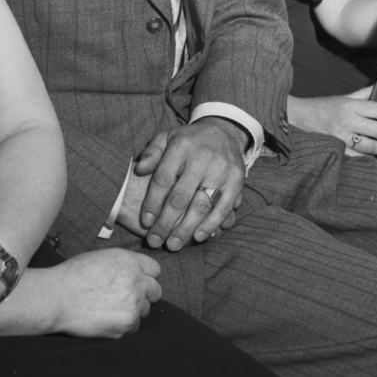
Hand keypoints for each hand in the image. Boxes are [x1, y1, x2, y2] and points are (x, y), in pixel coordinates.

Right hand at [43, 250, 161, 337]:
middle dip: (145, 294)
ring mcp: (133, 304)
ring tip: (111, 309)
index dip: (146, 276)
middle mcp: (136, 281)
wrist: (57, 298)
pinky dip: (124, 325)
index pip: (154, 269)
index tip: (138, 282)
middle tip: (127, 298)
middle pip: (156, 290)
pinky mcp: (127, 324)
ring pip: (146, 310)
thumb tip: (134, 273)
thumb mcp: (101, 258)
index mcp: (129, 261)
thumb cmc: (73, 276)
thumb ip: (123, 265)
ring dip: (134, 310)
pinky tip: (107, 319)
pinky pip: (135, 327)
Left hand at [125, 119, 245, 251]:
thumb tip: (139, 170)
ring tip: (173, 245)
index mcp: (181, 146)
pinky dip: (211, 225)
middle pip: (180, 197)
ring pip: (201, 205)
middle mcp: (202, 158)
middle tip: (154, 242)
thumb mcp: (166, 138)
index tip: (145, 222)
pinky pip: (223, 207)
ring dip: (186, 229)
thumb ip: (151, 153)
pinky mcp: (237, 180)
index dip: (152, 202)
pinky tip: (198, 237)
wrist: (223, 132)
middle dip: (166, 223)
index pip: (163, 179)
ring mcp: (221, 170)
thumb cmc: (187, 141)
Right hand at [288, 89, 376, 156]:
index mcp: (351, 105)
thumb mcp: (344, 97)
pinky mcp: (337, 149)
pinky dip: (372, 157)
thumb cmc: (324, 107)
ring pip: (373, 146)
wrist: (298, 118)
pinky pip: (359, 157)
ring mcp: (342, 136)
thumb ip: (364, 93)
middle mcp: (348, 120)